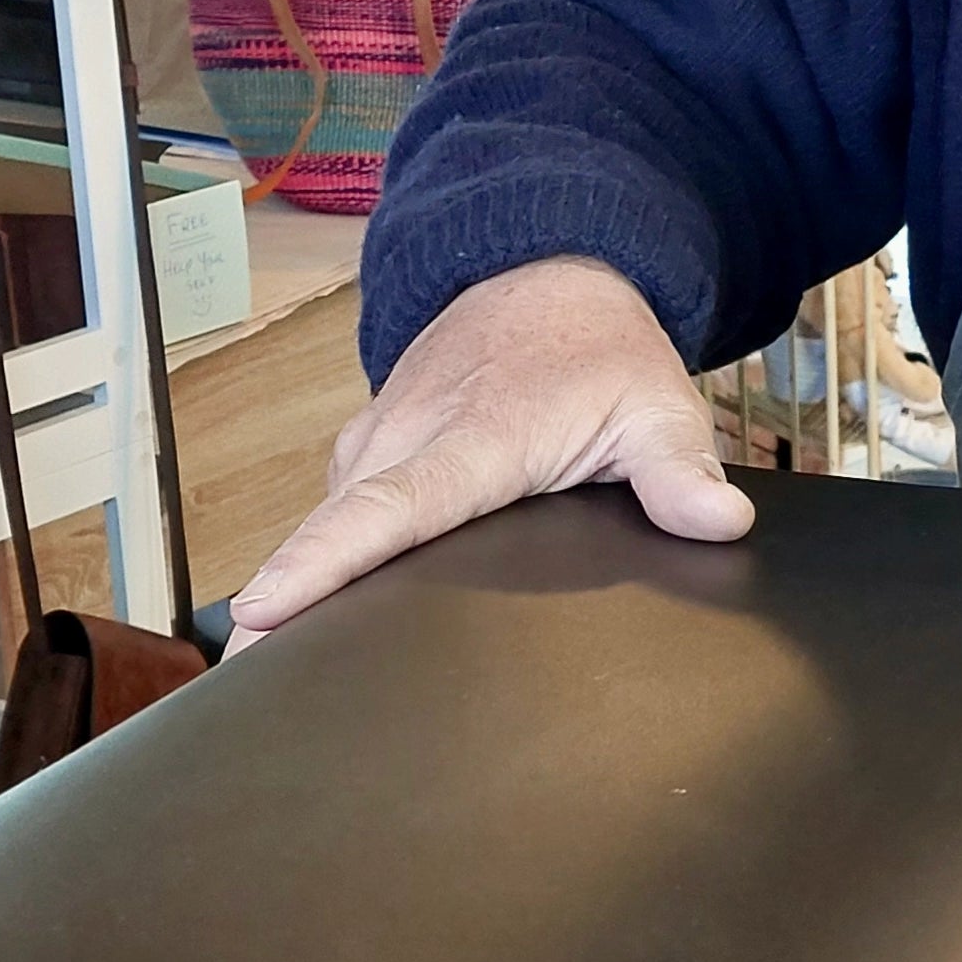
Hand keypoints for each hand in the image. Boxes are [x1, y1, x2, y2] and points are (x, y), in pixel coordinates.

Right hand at [229, 255, 749, 641]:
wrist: (547, 267)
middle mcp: (407, 436)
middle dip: (282, 608)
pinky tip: (307, 628)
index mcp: (474, 439)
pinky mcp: (369, 447)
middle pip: (331, 529)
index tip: (263, 611)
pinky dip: (318, 559)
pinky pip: (335, 509)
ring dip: (294, 591)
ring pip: (325, 521)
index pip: (386, 509)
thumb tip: (719, 521)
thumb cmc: (598, 349)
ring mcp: (379, 438)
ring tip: (259, 685)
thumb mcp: (658, 402)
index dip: (322, 563)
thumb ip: (681, 470)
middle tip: (242, 694)